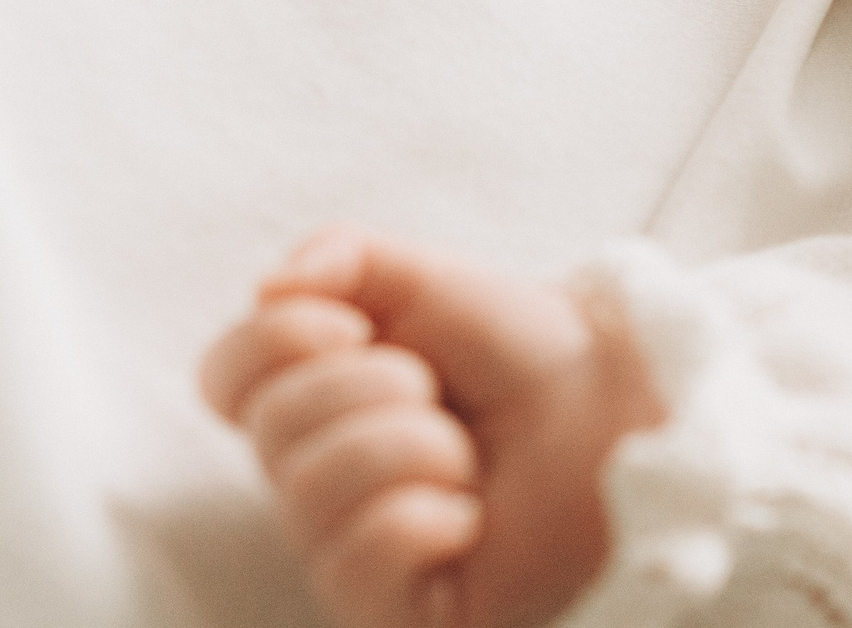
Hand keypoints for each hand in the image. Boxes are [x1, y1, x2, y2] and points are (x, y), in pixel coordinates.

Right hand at [201, 229, 665, 627]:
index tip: (349, 326)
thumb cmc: (536, 356)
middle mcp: (325, 477)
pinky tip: (470, 517)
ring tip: (468, 457)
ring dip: (409, 449)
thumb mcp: (441, 281)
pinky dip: (420, 522)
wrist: (625, 416)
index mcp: (323, 397)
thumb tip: (269, 286)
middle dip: (369, 388)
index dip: (268, 344)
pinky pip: (356, 567)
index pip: (226, 379)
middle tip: (439, 392)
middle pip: (271, 431)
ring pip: (309, 496)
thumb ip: (350, 259)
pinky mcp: (394, 613)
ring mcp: (356, 551)